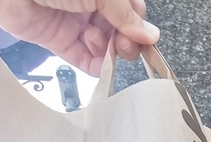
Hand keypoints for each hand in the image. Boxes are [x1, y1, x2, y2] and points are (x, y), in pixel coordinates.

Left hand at [0, 0, 160, 75]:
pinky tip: (100, 65)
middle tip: (123, 45)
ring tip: (96, 41)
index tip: (142, 37)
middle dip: (126, 40)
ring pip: (105, 46)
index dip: (138, 26)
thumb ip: (126, 15)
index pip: (132, 11)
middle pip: (121, 31)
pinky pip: (84, 60)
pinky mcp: (60, 41)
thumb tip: (150, 35)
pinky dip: (96, 66)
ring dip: (107, 49)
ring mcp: (76, 23)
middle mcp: (92, 5)